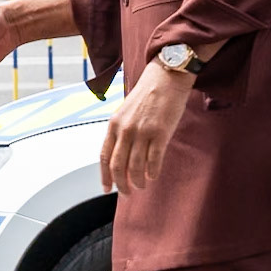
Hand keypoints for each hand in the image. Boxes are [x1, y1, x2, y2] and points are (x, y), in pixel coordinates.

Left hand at [100, 61, 193, 191]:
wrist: (165, 78)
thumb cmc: (147, 95)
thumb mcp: (125, 112)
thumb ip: (121, 132)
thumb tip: (121, 156)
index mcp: (114, 124)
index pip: (105, 156)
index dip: (105, 176)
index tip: (107, 188)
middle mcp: (125, 130)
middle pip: (118, 166)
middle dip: (121, 184)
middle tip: (127, 192)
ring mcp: (142, 132)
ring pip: (136, 167)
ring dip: (138, 181)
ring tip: (142, 185)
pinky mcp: (160, 133)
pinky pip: (154, 160)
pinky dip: (152, 172)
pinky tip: (153, 176)